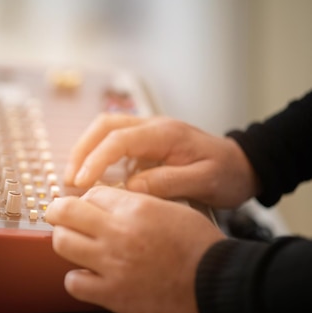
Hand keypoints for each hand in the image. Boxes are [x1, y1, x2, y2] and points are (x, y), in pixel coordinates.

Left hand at [46, 186, 224, 312]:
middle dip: (59, 213)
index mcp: (136, 208)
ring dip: (66, 243)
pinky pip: (73, 282)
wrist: (221, 286)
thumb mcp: (173, 210)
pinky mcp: (112, 294)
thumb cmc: (203, 249)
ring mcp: (112, 264)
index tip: (88, 208)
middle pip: (64, 212)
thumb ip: (139, 204)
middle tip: (62, 218)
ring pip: (61, 243)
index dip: (87, 200)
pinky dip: (77, 279)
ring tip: (77, 246)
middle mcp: (119, 232)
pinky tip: (89, 277)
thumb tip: (113, 203)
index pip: (91, 193)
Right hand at [64, 114, 258, 207]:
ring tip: (73, 177)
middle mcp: (152, 126)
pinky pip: (112, 141)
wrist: (244, 166)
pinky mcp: (145, 143)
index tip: (81, 183)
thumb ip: (168, 182)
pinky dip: (96, 155)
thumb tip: (130, 186)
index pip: (118, 139)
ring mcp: (147, 132)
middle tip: (69, 178)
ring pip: (104, 130)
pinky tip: (91, 176)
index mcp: (165, 133)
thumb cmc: (227, 174)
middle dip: (81, 150)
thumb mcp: (204, 182)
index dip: (95, 160)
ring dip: (85, 150)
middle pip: (104, 126)